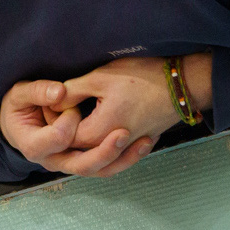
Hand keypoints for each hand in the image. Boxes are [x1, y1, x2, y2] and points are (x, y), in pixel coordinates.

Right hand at [0, 80, 153, 178]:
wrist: (19, 124)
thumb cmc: (18, 107)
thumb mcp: (19, 93)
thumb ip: (37, 91)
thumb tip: (59, 93)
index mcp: (33, 145)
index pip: (57, 139)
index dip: (67, 122)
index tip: (71, 101)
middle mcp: (54, 161)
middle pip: (83, 165)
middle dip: (106, 151)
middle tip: (124, 133)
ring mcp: (71, 164)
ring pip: (100, 171)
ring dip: (124, 159)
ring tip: (146, 142)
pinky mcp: (85, 162)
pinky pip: (108, 166)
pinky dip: (127, 157)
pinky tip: (146, 143)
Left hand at [64, 53, 211, 154]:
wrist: (182, 84)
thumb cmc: (141, 77)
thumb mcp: (99, 78)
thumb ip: (72, 92)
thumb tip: (52, 102)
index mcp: (101, 132)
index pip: (65, 138)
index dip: (53, 122)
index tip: (48, 104)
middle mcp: (115, 146)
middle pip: (79, 148)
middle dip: (64, 131)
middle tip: (56, 107)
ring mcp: (129, 147)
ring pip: (96, 151)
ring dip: (82, 137)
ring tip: (73, 113)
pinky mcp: (139, 142)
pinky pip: (114, 150)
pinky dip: (100, 141)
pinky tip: (92, 125)